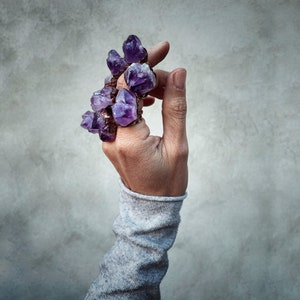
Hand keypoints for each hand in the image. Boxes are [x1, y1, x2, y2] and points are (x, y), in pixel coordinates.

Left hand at [102, 41, 187, 195]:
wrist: (152, 207)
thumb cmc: (168, 183)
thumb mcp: (178, 145)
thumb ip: (175, 107)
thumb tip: (178, 74)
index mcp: (128, 139)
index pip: (127, 88)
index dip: (144, 64)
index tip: (164, 49)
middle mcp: (111, 137)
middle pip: (119, 89)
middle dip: (143, 73)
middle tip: (169, 75)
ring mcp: (108, 139)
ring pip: (118, 98)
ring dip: (140, 86)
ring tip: (164, 90)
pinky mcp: (112, 139)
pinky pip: (118, 110)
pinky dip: (134, 99)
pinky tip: (151, 101)